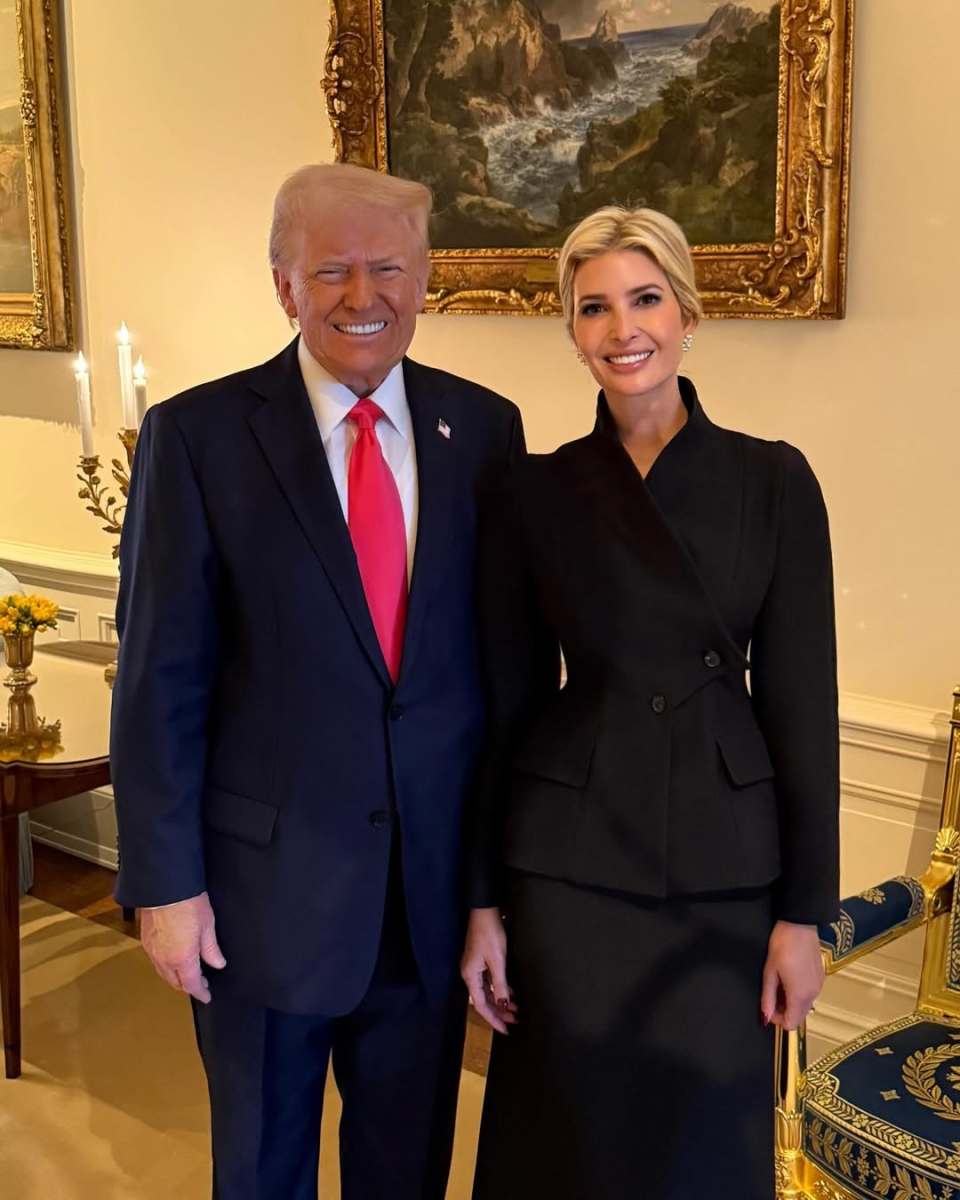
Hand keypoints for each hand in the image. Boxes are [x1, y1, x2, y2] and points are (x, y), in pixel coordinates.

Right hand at [139, 892, 225, 1004]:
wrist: (164, 887)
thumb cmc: (188, 903)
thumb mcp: (207, 926)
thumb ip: (211, 949)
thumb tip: (218, 964)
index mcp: (182, 958)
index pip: (191, 984)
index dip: (200, 992)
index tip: (206, 996)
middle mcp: (164, 959)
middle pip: (175, 982)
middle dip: (187, 986)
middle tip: (199, 984)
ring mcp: (152, 950)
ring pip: (163, 973)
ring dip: (175, 977)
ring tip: (186, 974)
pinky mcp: (145, 940)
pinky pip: (155, 961)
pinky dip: (164, 966)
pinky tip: (171, 960)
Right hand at [460, 907, 517, 1034]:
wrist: (484, 911)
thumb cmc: (489, 933)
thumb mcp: (498, 960)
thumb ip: (500, 984)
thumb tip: (503, 1003)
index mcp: (470, 976)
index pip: (481, 1005)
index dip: (493, 1019)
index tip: (505, 1030)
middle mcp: (470, 974)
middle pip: (484, 1000)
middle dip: (499, 1011)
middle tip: (515, 1020)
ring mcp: (474, 968)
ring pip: (487, 991)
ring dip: (500, 1001)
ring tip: (515, 1010)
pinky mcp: (479, 961)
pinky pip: (489, 982)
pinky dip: (499, 989)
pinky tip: (511, 993)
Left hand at [760, 920, 823, 1030]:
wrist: (800, 924)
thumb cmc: (782, 945)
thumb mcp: (770, 972)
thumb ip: (768, 997)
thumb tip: (765, 1017)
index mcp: (800, 995)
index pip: (791, 1023)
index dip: (777, 1019)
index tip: (768, 1006)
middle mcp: (813, 994)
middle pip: (799, 1016)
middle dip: (784, 1011)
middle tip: (771, 994)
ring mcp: (819, 985)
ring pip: (805, 1005)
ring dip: (791, 1002)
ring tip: (779, 983)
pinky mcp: (821, 977)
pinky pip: (810, 994)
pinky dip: (799, 993)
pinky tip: (790, 977)